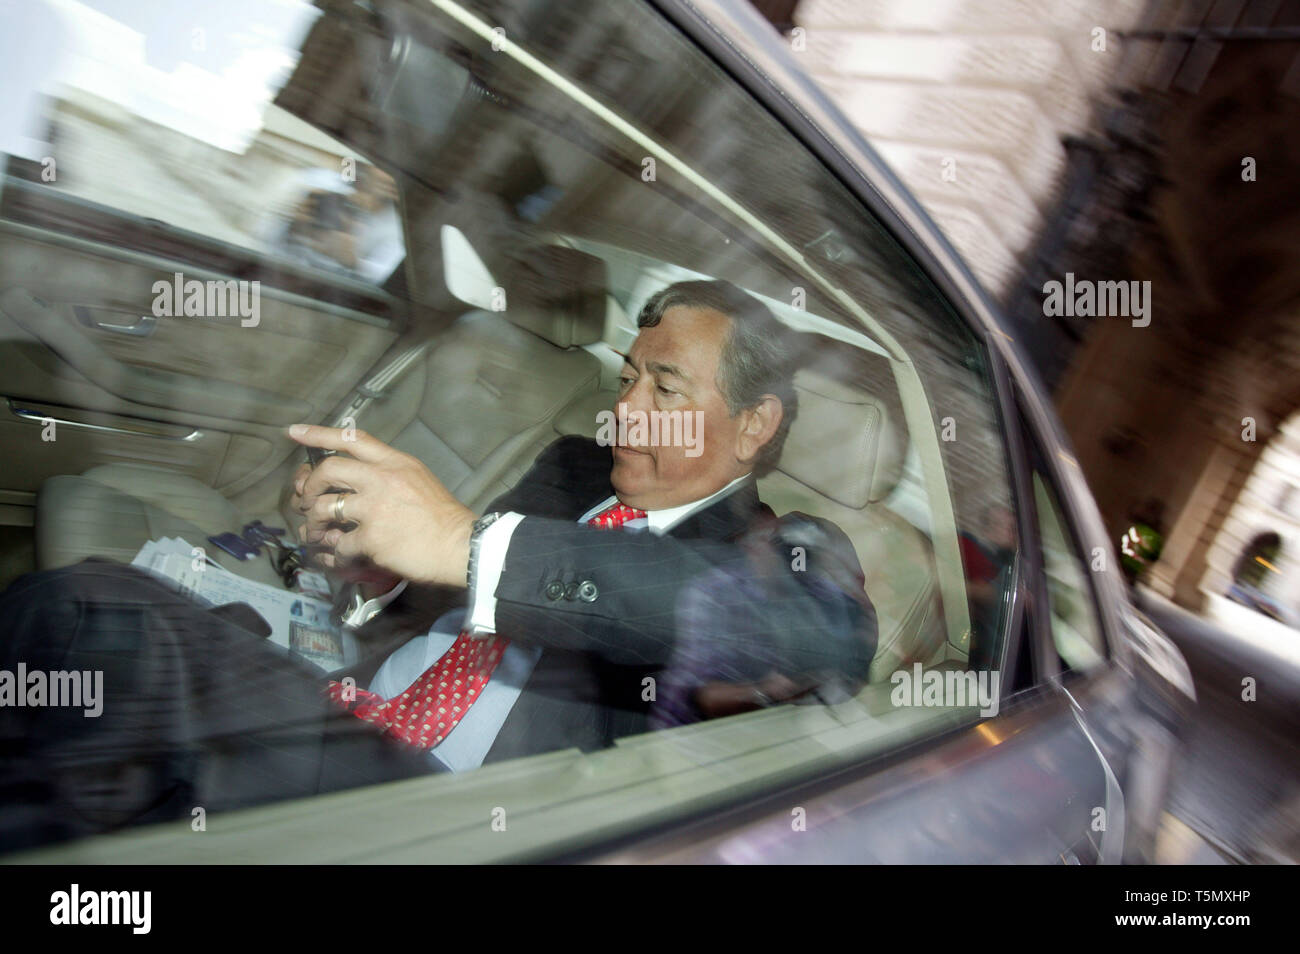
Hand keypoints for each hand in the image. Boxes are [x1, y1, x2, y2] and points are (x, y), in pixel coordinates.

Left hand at [286, 424, 473, 586]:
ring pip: (325, 507)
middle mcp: (382, 479)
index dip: (318, 434)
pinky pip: (339, 544)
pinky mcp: (372, 536)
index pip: (351, 439)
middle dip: (309, 485)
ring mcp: (375, 507)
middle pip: (328, 469)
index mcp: (395, 463)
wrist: (461, 546)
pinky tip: (343, 557)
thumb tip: (356, 482)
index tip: (294, 432)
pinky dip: (336, 554)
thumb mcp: (419, 480)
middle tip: (307, 500)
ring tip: (321, 532)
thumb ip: (389, 474)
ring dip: (316, 522)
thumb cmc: (443, 518)